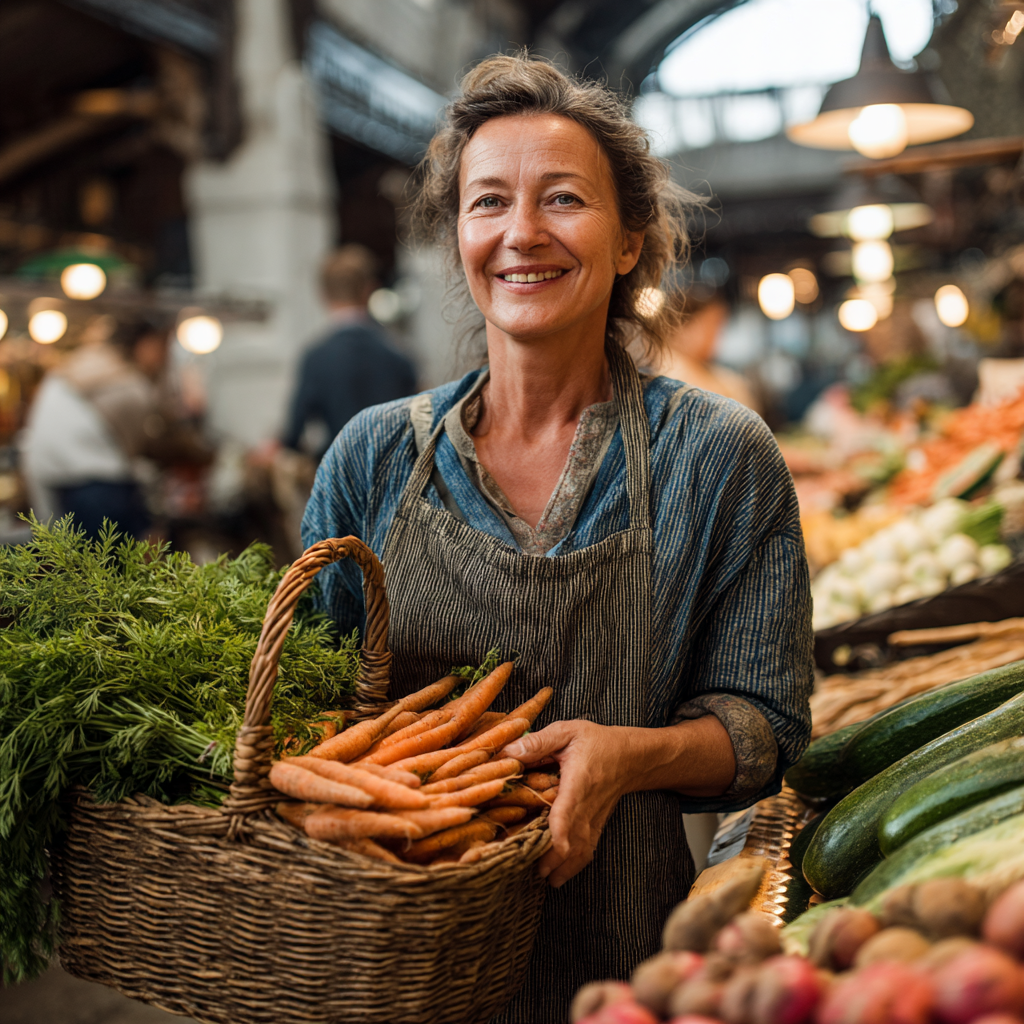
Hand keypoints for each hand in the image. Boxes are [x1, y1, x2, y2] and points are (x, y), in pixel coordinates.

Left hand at [502, 715, 737, 888]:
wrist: (631, 757)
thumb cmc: (596, 742)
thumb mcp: (568, 731)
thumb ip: (538, 742)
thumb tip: (507, 752)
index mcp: (578, 782)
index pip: (567, 812)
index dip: (559, 832)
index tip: (552, 849)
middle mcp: (587, 806)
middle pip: (571, 841)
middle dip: (552, 859)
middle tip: (527, 868)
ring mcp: (593, 820)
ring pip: (579, 851)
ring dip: (562, 868)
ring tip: (542, 877)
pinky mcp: (596, 826)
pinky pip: (586, 851)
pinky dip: (573, 866)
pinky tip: (558, 876)